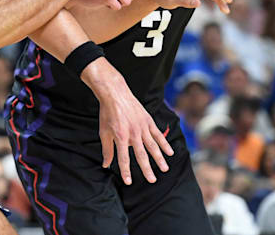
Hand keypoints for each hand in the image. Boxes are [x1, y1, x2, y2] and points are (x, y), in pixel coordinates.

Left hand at [93, 64, 173, 184]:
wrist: (115, 94)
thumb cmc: (107, 114)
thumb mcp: (104, 132)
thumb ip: (107, 149)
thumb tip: (106, 165)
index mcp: (120, 136)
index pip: (123, 158)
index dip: (126, 171)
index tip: (129, 181)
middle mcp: (133, 133)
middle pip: (141, 155)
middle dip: (147, 169)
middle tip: (152, 180)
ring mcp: (142, 127)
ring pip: (153, 146)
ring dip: (159, 158)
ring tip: (164, 169)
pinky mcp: (148, 121)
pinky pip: (158, 134)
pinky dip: (165, 144)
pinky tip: (170, 152)